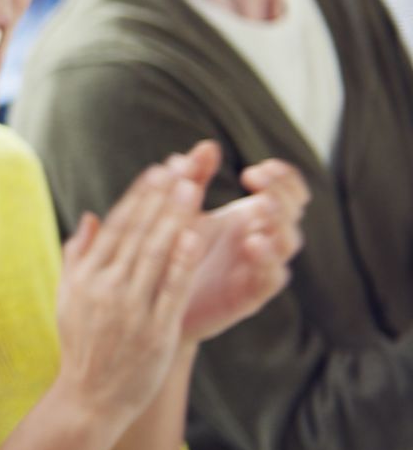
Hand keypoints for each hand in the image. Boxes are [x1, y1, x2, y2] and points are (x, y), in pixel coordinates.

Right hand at [54, 152, 207, 421]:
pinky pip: (170, 289)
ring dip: (174, 219)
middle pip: (136, 233)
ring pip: (155, 254)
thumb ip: (79, 255)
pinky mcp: (153, 330)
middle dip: (160, 198)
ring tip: (192, 189)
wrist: (90, 397)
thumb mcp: (69, 297)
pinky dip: (182, 262)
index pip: (116, 227)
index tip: (158, 170)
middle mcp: (105, 288)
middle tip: (181, 167)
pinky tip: (197, 236)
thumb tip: (91, 217)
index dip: (138, 196)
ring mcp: (129, 309)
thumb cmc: (82, 345)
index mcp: (86, 277)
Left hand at [182, 152, 307, 342]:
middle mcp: (263, 239)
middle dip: (280, 193)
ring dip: (278, 223)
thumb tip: (206, 145)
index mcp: (252, 216)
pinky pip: (271, 278)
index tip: (257, 169)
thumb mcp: (181, 212)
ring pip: (288, 244)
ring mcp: (260, 268)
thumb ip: (194, 179)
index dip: (282, 178)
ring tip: (260, 208)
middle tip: (257, 181)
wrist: (157, 304)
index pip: (287, 191)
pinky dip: (267, 260)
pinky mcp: (251, 295)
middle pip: (292, 213)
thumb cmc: (174, 253)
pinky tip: (252, 243)